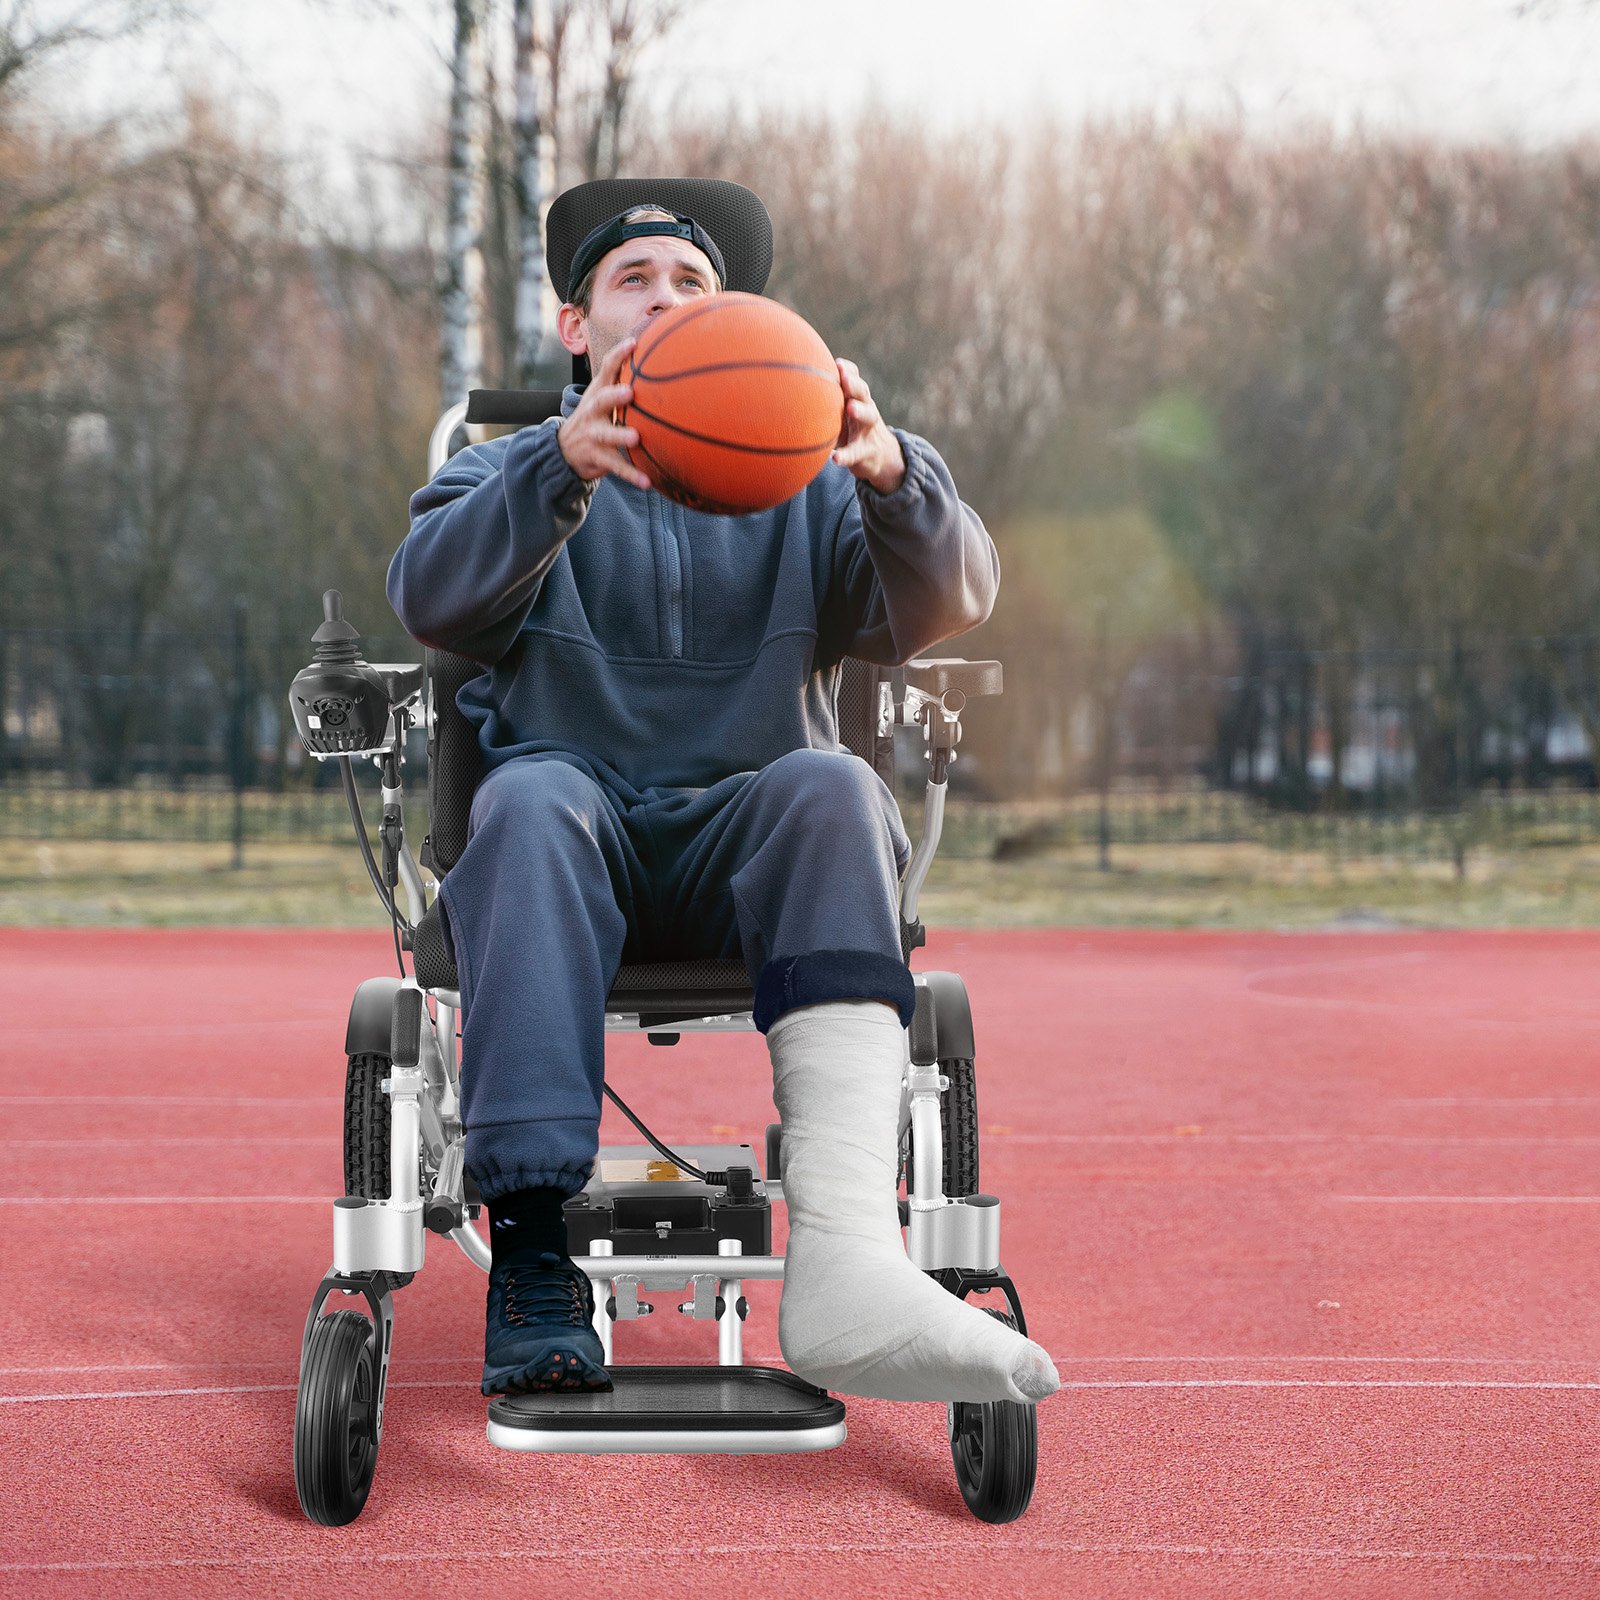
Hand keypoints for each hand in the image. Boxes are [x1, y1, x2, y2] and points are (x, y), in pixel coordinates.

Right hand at [557, 337, 651, 489]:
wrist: (563, 450)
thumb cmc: (594, 419)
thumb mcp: (601, 398)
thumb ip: (621, 384)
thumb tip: (657, 362)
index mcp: (597, 393)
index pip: (606, 369)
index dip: (618, 355)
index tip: (634, 342)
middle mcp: (592, 411)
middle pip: (601, 400)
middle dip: (614, 395)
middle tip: (629, 392)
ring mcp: (592, 434)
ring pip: (605, 435)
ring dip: (619, 435)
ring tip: (635, 438)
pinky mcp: (596, 457)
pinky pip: (615, 467)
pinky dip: (631, 475)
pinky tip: (647, 482)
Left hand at [832, 358, 905, 494]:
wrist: (880, 456)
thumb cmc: (853, 429)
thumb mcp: (844, 412)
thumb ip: (829, 399)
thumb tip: (795, 382)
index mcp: (857, 398)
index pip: (855, 379)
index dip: (848, 370)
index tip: (837, 363)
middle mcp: (866, 410)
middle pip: (863, 392)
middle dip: (854, 384)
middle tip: (844, 378)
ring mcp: (868, 430)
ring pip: (868, 417)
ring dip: (860, 411)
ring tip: (851, 408)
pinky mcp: (865, 452)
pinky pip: (856, 453)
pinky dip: (846, 456)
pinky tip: (835, 458)